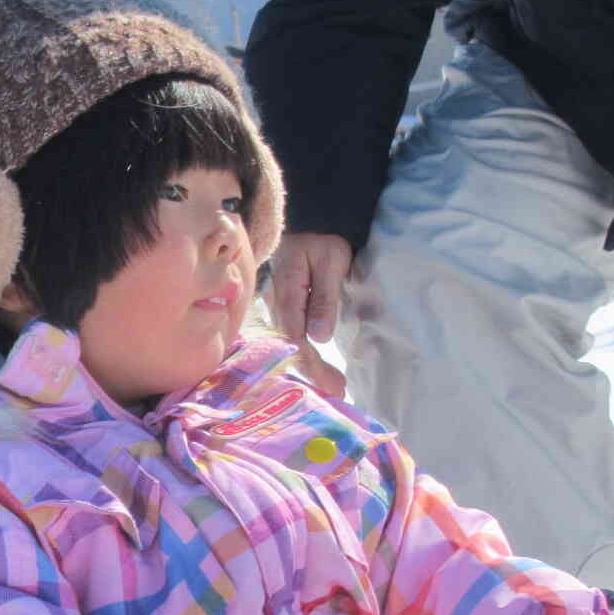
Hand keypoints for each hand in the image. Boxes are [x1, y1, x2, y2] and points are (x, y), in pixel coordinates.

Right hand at [269, 234, 351, 396]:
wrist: (308, 221)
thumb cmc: (321, 238)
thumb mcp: (331, 260)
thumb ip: (325, 297)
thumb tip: (319, 335)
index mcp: (286, 291)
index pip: (295, 337)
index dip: (311, 364)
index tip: (330, 383)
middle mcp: (276, 304)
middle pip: (290, 346)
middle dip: (312, 373)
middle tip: (337, 394)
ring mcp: (277, 307)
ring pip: (290, 344)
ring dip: (310, 367)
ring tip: (333, 387)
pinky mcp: (283, 309)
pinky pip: (291, 337)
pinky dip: (306, 355)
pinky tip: (319, 369)